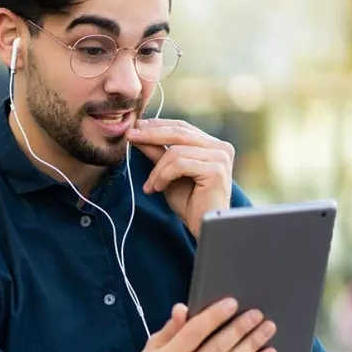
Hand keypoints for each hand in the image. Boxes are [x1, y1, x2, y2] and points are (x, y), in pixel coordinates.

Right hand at [96, 298, 275, 351]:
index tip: (232, 303)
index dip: (214, 317)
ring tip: (268, 328)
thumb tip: (184, 308)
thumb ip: (171, 330)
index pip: (193, 333)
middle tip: (257, 314)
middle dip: (240, 328)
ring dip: (253, 344)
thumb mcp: (151, 351)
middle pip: (217, 348)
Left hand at [127, 119, 233, 239]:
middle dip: (150, 135)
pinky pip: (179, 164)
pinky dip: (163, 176)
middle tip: (130, 138)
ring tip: (150, 186)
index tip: (135, 128)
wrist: (203, 226)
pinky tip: (158, 188)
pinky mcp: (216, 170)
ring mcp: (221, 157)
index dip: (157, 125)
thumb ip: (157, 153)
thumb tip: (137, 133)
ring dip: (157, 170)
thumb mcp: (167, 173)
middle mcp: (220, 147)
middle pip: (179, 132)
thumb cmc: (189, 203)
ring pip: (176, 151)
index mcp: (212, 145)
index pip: (181, 127)